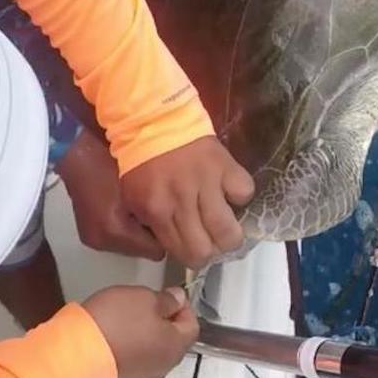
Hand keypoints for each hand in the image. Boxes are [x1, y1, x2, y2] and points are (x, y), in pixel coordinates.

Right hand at [56, 128, 163, 259]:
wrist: (76, 154)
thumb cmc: (109, 163)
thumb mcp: (141, 183)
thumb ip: (159, 208)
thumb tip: (176, 225)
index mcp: (115, 231)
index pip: (156, 251)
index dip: (166, 233)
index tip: (170, 215)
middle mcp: (102, 241)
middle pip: (144, 251)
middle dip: (152, 233)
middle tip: (154, 207)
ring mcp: (94, 239)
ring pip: (132, 246)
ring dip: (139, 231)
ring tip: (138, 205)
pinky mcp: (90, 235)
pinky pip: (119, 240)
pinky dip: (126, 228)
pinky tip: (124, 208)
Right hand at [82, 285, 197, 377]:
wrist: (77, 353)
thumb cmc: (118, 321)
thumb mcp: (146, 298)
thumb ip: (168, 300)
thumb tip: (180, 299)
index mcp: (177, 346)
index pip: (193, 325)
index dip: (184, 307)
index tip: (168, 294)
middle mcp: (165, 365)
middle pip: (175, 339)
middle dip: (167, 320)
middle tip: (149, 303)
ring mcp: (144, 375)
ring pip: (156, 349)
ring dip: (150, 332)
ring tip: (132, 316)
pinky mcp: (124, 377)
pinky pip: (137, 357)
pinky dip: (134, 344)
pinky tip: (119, 331)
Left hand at [119, 136, 254, 268]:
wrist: (154, 121)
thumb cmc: (142, 162)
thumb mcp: (133, 198)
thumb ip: (151, 226)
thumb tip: (171, 248)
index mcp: (156, 210)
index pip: (182, 253)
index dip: (191, 257)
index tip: (192, 248)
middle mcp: (182, 201)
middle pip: (205, 250)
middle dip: (210, 251)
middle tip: (209, 240)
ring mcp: (207, 183)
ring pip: (229, 232)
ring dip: (229, 234)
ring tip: (225, 226)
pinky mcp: (226, 167)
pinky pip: (244, 193)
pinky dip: (240, 196)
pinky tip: (229, 192)